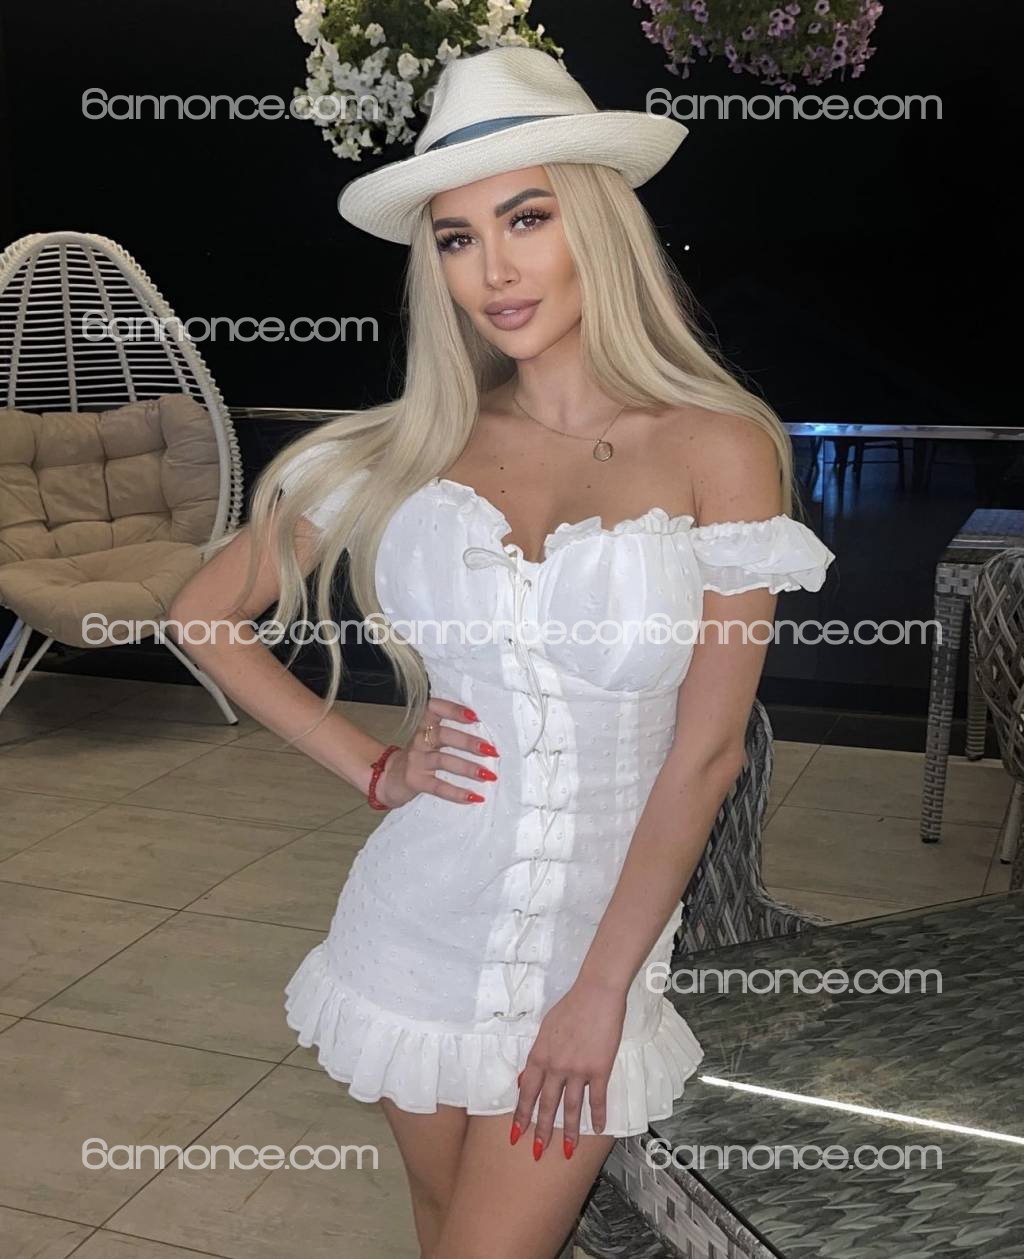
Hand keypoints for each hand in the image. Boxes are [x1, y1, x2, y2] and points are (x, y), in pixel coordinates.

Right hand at [375, 696, 498, 807]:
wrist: (389, 779)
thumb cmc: (418, 758)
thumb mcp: (429, 741)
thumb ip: (450, 735)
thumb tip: (488, 739)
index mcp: (424, 726)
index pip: (434, 709)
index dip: (453, 710)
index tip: (474, 716)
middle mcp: (419, 740)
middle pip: (442, 735)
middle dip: (468, 742)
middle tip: (491, 751)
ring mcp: (415, 760)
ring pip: (442, 760)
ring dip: (467, 768)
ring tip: (488, 775)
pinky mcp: (414, 781)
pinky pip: (437, 786)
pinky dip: (457, 793)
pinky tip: (473, 797)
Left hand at [511, 978, 626, 1158]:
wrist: (596, 994)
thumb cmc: (570, 1007)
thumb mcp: (544, 1030)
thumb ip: (536, 1056)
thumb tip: (526, 1079)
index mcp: (539, 1056)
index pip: (526, 1093)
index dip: (521, 1115)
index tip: (516, 1134)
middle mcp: (556, 1066)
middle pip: (547, 1105)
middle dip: (541, 1132)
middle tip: (538, 1153)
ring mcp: (578, 1070)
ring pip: (571, 1107)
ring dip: (568, 1132)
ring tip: (566, 1150)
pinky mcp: (599, 1069)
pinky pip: (597, 1099)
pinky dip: (598, 1116)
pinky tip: (598, 1129)